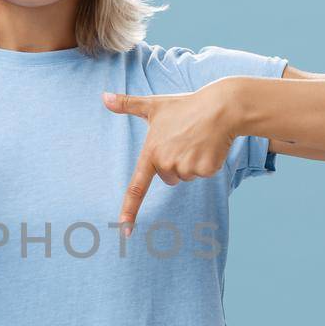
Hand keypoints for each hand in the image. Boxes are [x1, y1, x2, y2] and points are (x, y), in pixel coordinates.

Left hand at [102, 84, 236, 232]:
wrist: (221, 107)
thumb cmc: (185, 105)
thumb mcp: (154, 104)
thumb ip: (127, 104)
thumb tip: (103, 96)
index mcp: (151, 152)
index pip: (136, 187)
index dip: (129, 210)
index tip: (124, 229)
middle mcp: (167, 163)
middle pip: (169, 178)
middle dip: (176, 163)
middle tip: (185, 140)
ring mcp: (186, 167)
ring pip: (186, 176)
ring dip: (192, 162)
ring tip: (198, 139)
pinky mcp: (206, 169)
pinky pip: (203, 174)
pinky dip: (207, 162)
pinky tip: (210, 145)